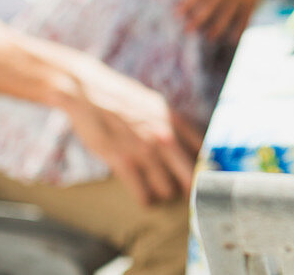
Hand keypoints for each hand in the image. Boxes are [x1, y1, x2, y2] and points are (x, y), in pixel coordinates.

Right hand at [59, 57, 204, 205]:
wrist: (88, 93)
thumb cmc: (123, 99)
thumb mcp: (157, 105)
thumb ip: (175, 124)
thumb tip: (193, 144)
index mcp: (176, 121)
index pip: (203, 153)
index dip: (205, 169)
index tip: (204, 177)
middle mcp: (165, 137)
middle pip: (190, 177)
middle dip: (190, 188)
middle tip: (186, 194)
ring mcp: (145, 151)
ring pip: (167, 190)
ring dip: (165, 194)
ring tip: (160, 192)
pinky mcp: (123, 163)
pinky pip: (143, 194)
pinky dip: (146, 200)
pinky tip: (145, 198)